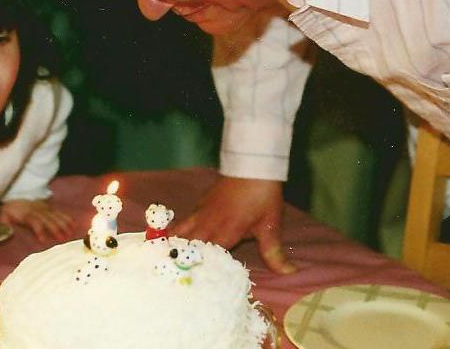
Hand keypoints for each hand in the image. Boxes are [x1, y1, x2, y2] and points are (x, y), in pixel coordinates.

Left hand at [0, 198, 73, 243]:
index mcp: (26, 214)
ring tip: (70, 233)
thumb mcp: (3, 217)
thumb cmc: (8, 211)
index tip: (42, 240)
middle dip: (56, 229)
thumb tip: (6, 232)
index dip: (39, 230)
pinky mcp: (49, 207)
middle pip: (48, 219)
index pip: (34, 221)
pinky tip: (74, 224)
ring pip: (56, 215)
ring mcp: (44, 208)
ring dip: (64, 224)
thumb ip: (4, 224)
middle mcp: (37, 210)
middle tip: (63, 239)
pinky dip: (67, 218)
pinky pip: (59, 212)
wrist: (14, 197)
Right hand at [171, 176, 296, 274]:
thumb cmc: (262, 196)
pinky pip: (184, 221)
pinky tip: (173, 238)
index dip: (196, 272)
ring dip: (173, 245)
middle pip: (187, 247)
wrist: (252, 165)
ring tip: (160, 258)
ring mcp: (201, 213)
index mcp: (224, 235)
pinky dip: (177, 231)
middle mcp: (208, 226)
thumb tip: (289, 272)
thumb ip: (273, 252)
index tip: (186, 284)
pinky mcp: (200, 203)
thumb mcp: (270, 225)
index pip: (205, 260)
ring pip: (180, 232)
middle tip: (166, 276)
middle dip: (178, 261)